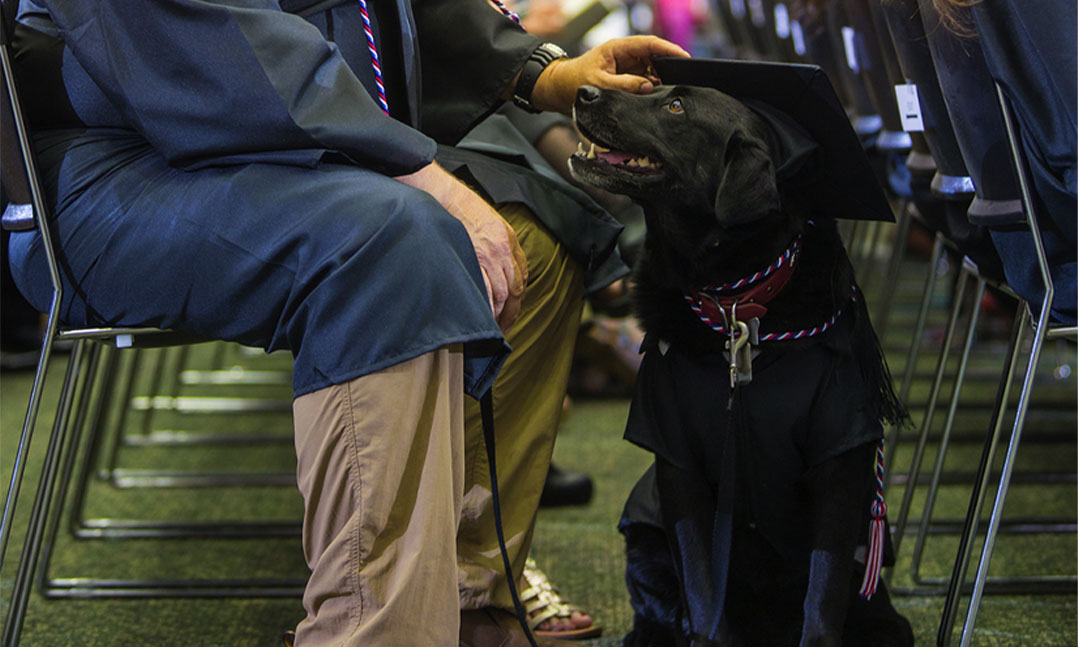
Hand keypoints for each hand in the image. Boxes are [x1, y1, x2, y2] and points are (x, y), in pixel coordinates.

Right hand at [395, 162, 526, 331]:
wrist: (443, 196)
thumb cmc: (458, 209)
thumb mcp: (487, 224)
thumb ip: (494, 246)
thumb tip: (492, 270)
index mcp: (509, 240)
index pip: (522, 275)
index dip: (517, 297)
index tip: (511, 310)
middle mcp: (505, 249)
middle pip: (516, 289)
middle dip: (511, 312)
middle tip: (504, 328)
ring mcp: (492, 255)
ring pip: (503, 293)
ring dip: (498, 313)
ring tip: (491, 327)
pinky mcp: (477, 258)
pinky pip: (487, 290)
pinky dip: (487, 306)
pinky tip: (482, 316)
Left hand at [529, 36, 689, 112]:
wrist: (559, 90)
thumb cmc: (574, 82)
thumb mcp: (600, 83)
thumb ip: (624, 85)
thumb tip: (648, 86)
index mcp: (619, 48)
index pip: (650, 44)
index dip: (669, 50)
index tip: (684, 58)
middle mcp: (625, 56)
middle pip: (654, 58)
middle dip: (668, 68)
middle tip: (682, 80)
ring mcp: (627, 68)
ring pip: (651, 72)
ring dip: (660, 81)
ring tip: (670, 91)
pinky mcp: (626, 81)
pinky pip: (644, 83)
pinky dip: (651, 89)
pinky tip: (657, 97)